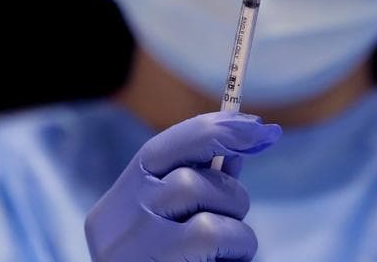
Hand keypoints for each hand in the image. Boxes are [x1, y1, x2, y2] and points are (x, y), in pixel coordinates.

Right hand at [85, 111, 280, 261]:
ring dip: (235, 223)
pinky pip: (212, 233)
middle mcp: (115, 223)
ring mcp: (132, 248)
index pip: (161, 148)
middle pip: (188, 176)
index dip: (214, 129)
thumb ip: (205, 188)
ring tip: (227, 253)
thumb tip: (246, 138)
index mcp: (115, 208)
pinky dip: (235, 247)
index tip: (261, 127)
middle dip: (228, 192)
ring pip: (204, 200)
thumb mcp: (181, 231)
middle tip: (235, 219)